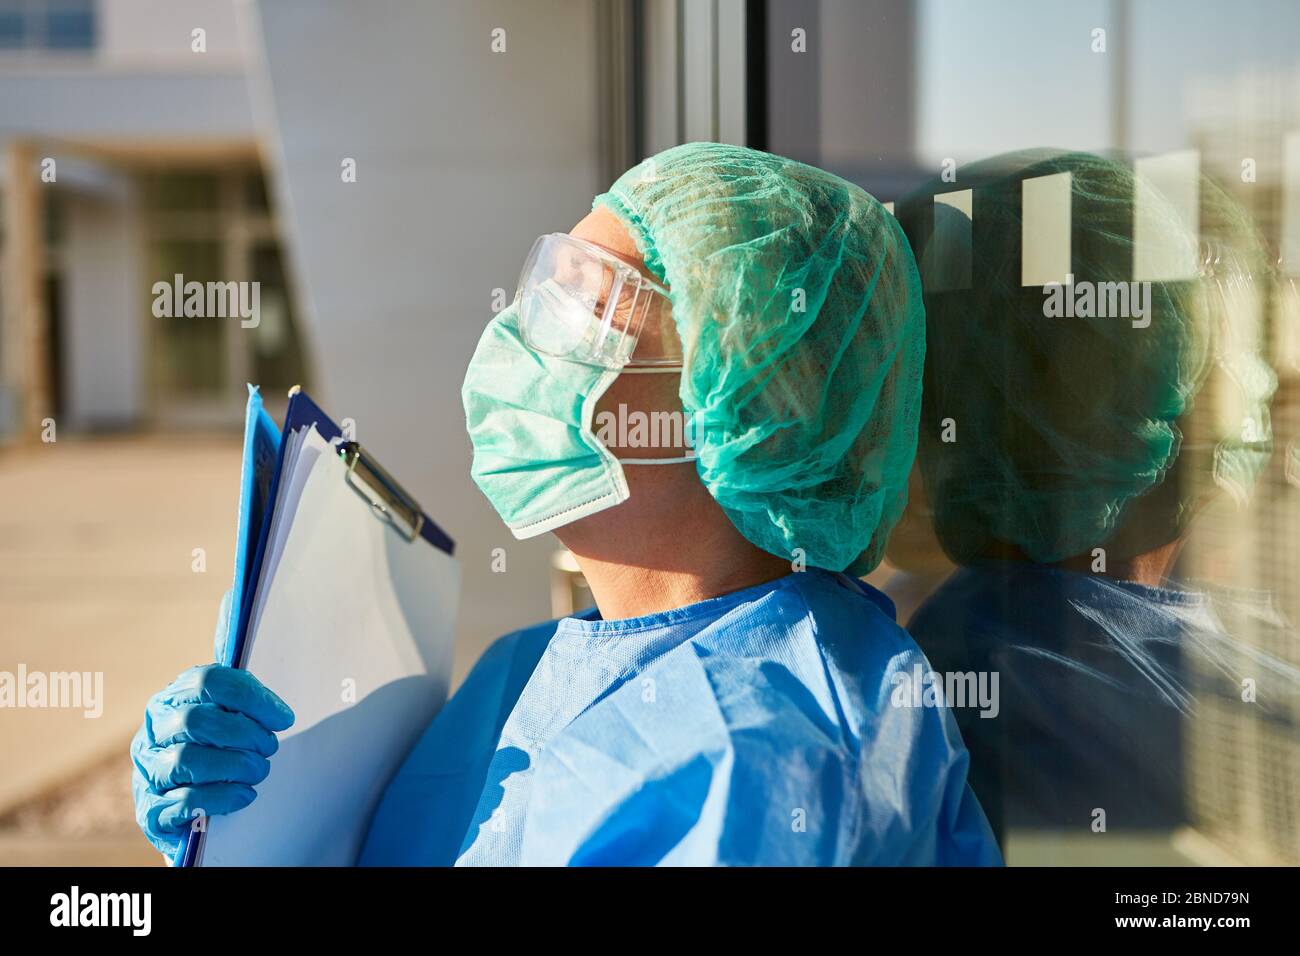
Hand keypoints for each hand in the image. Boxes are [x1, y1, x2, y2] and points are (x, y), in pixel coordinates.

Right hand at [131, 664, 293, 857]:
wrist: (188, 807)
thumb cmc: (214, 752)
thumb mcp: (225, 718)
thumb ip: (237, 696)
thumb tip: (258, 685)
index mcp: (173, 699)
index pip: (208, 682)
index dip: (251, 697)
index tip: (282, 718)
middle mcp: (154, 732)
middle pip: (195, 720)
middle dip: (243, 734)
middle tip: (269, 746)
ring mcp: (148, 771)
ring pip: (186, 760)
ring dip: (234, 765)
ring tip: (258, 770)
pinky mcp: (152, 811)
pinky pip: (185, 801)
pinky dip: (222, 797)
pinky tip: (244, 794)